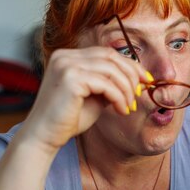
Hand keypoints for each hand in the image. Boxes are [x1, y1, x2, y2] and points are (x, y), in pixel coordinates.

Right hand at [19, 46, 150, 152]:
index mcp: (69, 56)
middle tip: (140, 93)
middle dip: (132, 75)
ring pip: (111, 70)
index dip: (130, 65)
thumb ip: (110, 83)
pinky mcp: (70, 78)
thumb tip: (138, 78)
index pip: (107, 53)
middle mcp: (65, 56)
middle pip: (111, 57)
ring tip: (128, 107)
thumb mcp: (95, 95)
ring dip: (126, 89)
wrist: (44, 136)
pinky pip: (106, 84)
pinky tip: (121, 110)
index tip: (146, 80)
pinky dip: (119, 97)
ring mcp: (66, 65)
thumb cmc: (70, 118)